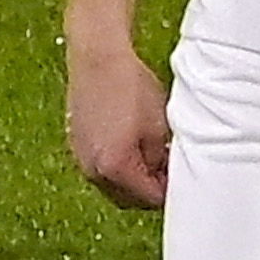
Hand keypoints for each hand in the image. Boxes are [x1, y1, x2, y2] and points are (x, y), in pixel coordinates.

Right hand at [68, 43, 170, 211]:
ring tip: (154, 159)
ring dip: (133, 182)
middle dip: (150, 192)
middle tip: (170, 174)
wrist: (99, 60)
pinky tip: (133, 148)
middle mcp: (93, 170)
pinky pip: (100, 170)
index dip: (169, 193)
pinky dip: (117, 168)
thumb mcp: (159, 127)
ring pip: (113, 187)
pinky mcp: (77, 146)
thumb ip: (161, 160)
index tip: (182, 183)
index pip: (148, 199)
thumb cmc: (131, 87)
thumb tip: (165, 177)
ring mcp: (81, 159)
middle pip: (128, 199)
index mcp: (115, 167)